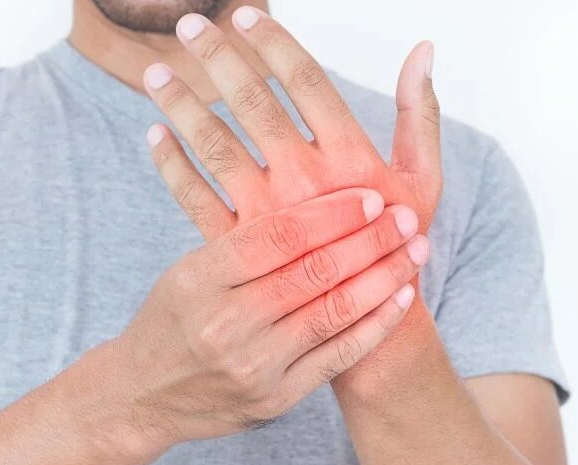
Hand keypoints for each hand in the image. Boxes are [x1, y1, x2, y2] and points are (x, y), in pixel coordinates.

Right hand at [101, 188, 424, 460]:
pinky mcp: (275, 398)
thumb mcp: (188, 269)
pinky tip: (398, 297)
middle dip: (370, 239)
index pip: (280, 235)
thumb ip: (241, 238)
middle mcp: (226, 322)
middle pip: (315, 270)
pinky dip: (374, 325)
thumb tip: (306, 190)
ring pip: (334, 311)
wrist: (143, 394)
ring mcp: (253, 365)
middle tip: (406, 218)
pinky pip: (337, 356)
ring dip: (382, 277)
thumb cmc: (170, 319)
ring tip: (414, 251)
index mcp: (201, 277)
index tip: (370, 195)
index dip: (332, 213)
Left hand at [143, 8, 441, 386]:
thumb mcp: (423, 181)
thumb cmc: (397, 243)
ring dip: (183, 104)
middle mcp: (305, 182)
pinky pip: (194, 198)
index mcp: (350, 159)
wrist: (366, 321)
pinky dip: (170, 165)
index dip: (274, 44)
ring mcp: (266, 215)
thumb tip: (423, 49)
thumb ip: (421, 115)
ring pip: (216, 145)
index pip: (306, 83)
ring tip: (154, 71)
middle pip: (253, 104)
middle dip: (219, 58)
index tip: (246, 16)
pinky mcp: (237, 245)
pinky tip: (154, 134)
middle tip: (190, 24)